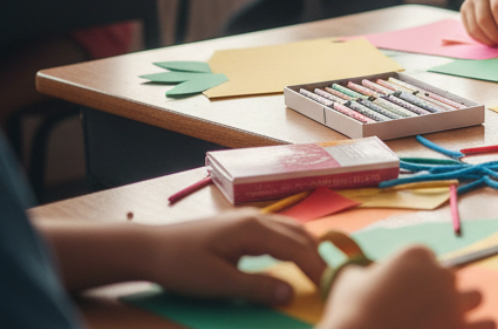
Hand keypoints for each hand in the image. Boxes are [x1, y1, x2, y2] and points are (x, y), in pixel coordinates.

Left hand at [147, 212, 324, 306]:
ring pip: (292, 230)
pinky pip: (279, 231)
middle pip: (301, 235)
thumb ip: (257, 287)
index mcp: (255, 230)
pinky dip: (294, 245)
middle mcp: (258, 218)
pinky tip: (294, 258)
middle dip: (319, 258)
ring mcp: (250, 219)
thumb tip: (290, 294)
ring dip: (308, 250)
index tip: (333, 286)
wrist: (150, 248)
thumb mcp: (220, 283)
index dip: (318, 268)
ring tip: (319, 272)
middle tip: (332, 282)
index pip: (298, 248)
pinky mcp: (242, 225)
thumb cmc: (182, 266)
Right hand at [322, 246, 492, 328]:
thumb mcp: (349, 282)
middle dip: (437, 293)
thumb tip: (366, 276)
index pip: (428, 259)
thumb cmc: (348, 315)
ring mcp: (455, 303)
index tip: (403, 294)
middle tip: (417, 313)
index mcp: (416, 254)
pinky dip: (479, 328)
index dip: (416, 277)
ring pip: (475, 297)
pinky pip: (488, 324)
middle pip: (450, 278)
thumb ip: (365, 273)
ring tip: (445, 322)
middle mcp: (441, 274)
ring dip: (463, 307)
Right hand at [461, 0, 497, 47]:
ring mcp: (470, 1)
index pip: (497, 9)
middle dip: (495, 35)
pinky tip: (489, 40)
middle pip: (484, 19)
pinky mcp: (463, 10)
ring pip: (475, 26)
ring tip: (497, 43)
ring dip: (487, 39)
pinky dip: (479, 39)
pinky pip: (469, 29)